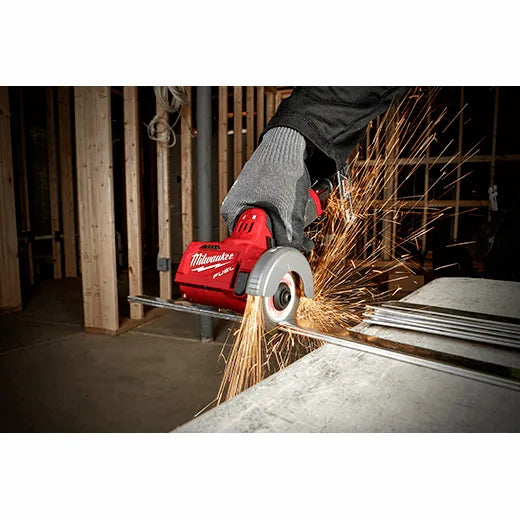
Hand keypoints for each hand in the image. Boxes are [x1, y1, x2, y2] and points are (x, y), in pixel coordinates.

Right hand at [221, 126, 310, 250]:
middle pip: (259, 237)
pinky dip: (284, 218)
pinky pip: (273, 216)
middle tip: (294, 239)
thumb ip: (289, 235)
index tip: (280, 256)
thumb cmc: (280, 166)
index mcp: (234, 212)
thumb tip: (293, 253)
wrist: (289, 142)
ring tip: (296, 221)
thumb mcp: (286, 208)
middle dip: (279, 240)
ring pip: (269, 227)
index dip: (266, 252)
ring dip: (284, 229)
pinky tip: (293, 212)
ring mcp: (250, 202)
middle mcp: (238, 208)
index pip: (247, 245)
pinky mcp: (262, 198)